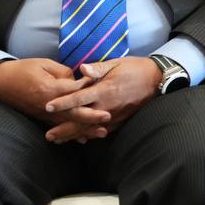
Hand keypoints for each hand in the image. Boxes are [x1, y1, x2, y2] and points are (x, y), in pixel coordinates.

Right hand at [0, 58, 103, 124]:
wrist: (1, 82)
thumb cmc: (24, 69)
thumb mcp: (45, 64)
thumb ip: (64, 73)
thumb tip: (79, 82)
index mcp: (50, 89)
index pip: (74, 91)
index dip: (89, 88)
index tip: (104, 85)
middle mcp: (48, 105)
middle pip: (74, 113)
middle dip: (92, 117)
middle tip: (108, 118)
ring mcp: (44, 114)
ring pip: (68, 124)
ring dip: (85, 129)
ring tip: (102, 132)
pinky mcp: (42, 118)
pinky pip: (59, 127)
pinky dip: (71, 134)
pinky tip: (83, 139)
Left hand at [42, 57, 161, 142]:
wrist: (156, 79)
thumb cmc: (134, 68)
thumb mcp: (116, 63)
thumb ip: (97, 68)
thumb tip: (81, 69)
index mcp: (104, 90)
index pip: (79, 98)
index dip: (63, 103)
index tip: (48, 107)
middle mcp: (107, 106)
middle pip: (82, 120)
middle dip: (64, 128)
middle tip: (48, 136)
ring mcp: (114, 115)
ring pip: (90, 129)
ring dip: (74, 135)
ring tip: (59, 140)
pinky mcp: (120, 120)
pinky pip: (102, 130)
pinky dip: (89, 135)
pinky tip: (80, 138)